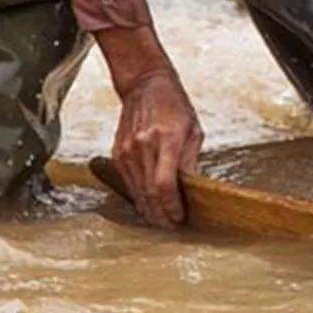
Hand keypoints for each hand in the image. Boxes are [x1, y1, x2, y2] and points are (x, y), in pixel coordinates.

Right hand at [111, 70, 202, 227]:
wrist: (144, 85)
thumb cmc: (174, 105)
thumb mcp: (194, 130)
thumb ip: (191, 160)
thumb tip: (193, 188)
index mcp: (166, 139)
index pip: (164, 184)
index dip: (171, 206)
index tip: (179, 217)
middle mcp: (143, 146)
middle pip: (149, 192)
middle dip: (160, 214)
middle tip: (171, 226)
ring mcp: (127, 151)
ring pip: (136, 191)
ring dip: (148, 210)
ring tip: (161, 221)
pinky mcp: (118, 153)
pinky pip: (127, 182)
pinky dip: (138, 197)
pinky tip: (148, 205)